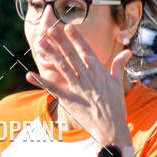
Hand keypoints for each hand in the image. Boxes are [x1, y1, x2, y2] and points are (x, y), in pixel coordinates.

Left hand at [25, 24, 131, 144]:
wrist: (112, 129)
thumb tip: (127, 52)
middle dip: (60, 41)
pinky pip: (53, 88)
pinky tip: (30, 75)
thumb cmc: (116, 108)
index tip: (68, 27)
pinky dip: (41, 81)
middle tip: (50, 29)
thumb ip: (119, 66)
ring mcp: (78, 88)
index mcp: (99, 72)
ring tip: (41, 43)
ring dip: (50, 54)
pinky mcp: (69, 100)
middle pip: (71, 55)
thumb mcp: (118, 84)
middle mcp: (87, 78)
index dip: (76, 38)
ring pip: (62, 67)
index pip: (85, 51)